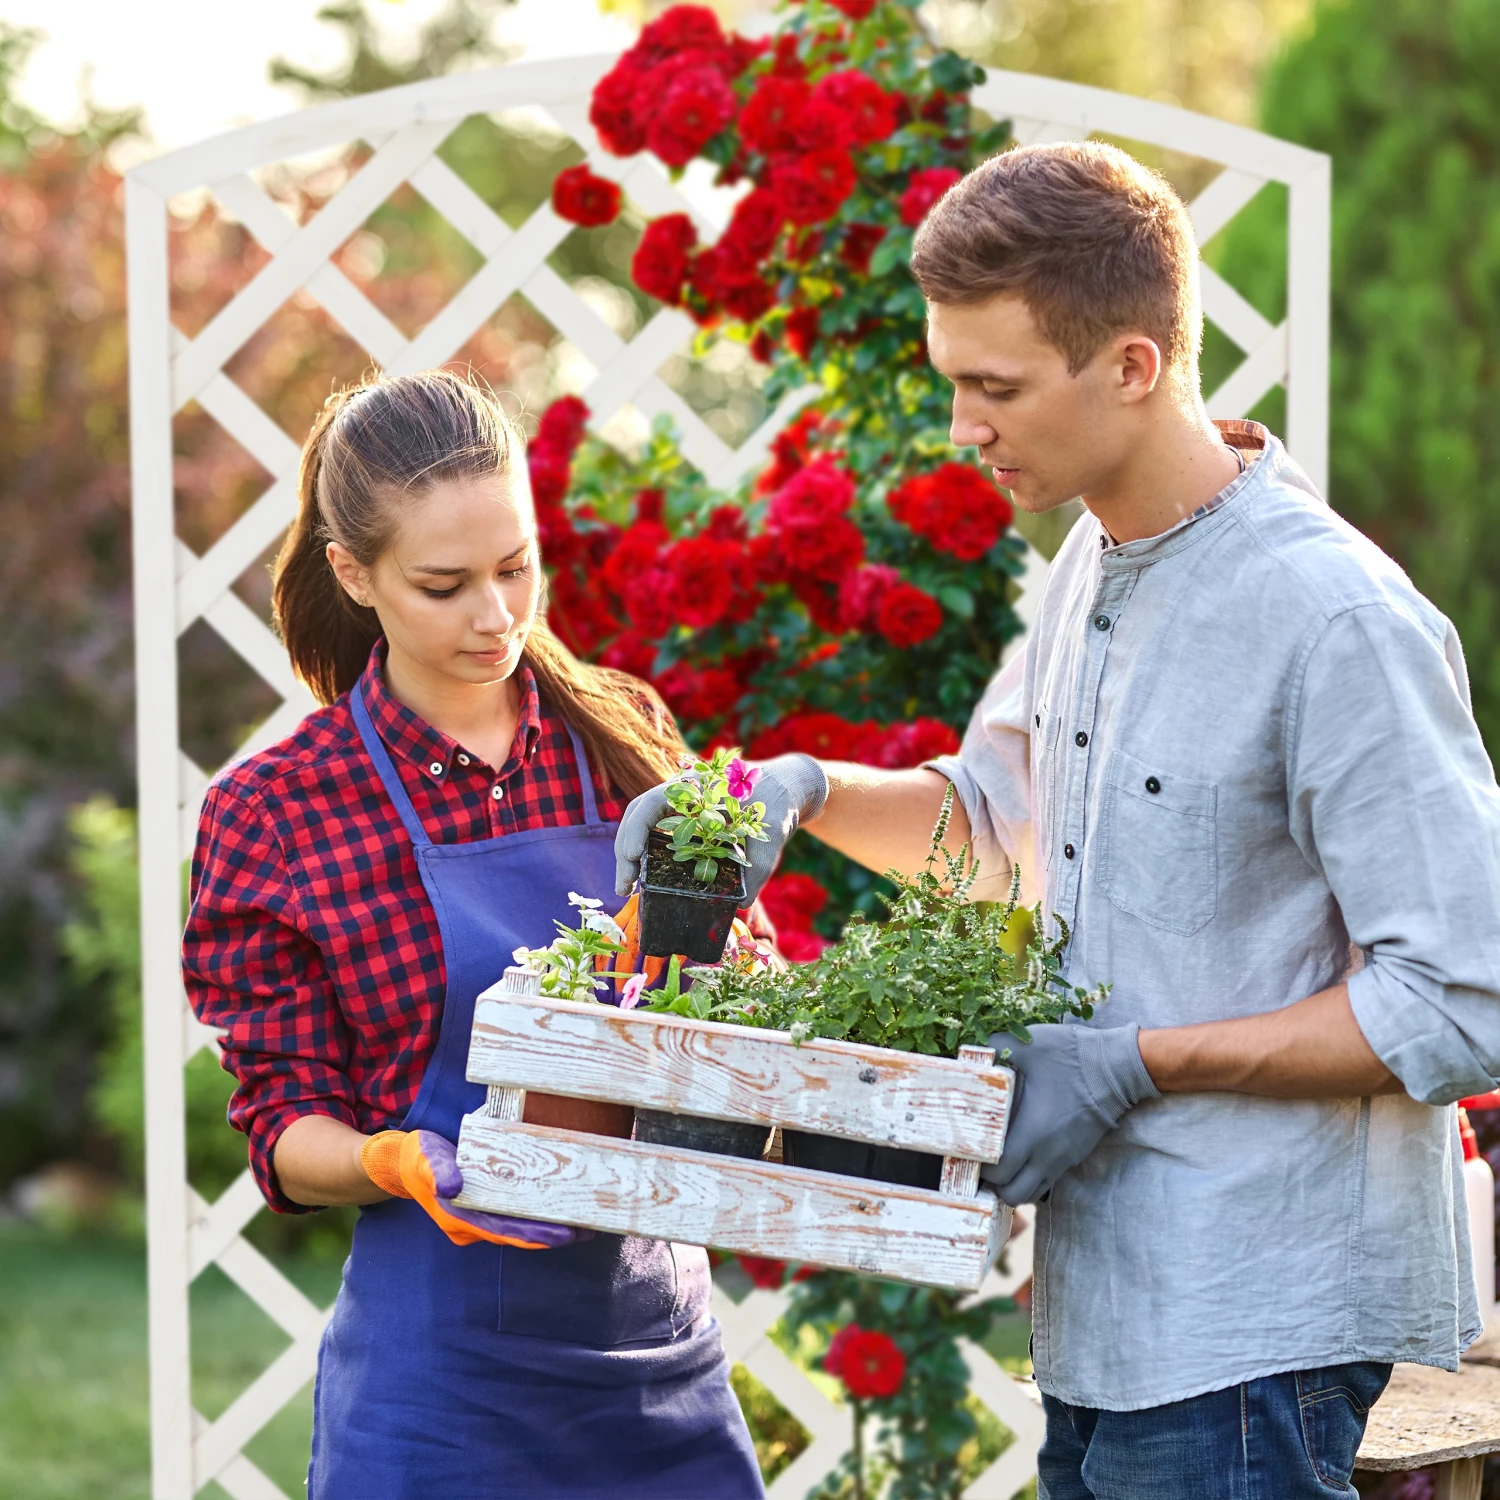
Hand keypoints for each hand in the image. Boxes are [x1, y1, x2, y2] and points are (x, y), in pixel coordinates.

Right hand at [360, 1129, 585, 1248]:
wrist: (402, 1163)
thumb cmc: (417, 1159)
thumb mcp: (425, 1160)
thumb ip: (439, 1172)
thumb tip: (451, 1187)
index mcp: (461, 1219)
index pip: (506, 1232)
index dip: (536, 1235)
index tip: (565, 1234)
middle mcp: (472, 1226)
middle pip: (518, 1235)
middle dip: (551, 1235)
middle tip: (588, 1230)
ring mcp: (478, 1220)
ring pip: (519, 1229)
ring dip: (548, 1229)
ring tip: (583, 1225)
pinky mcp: (483, 1208)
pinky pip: (514, 1217)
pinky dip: (537, 1217)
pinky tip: (559, 1208)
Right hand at [613, 753, 828, 901]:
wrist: (784, 787)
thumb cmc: (778, 803)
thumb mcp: (772, 833)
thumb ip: (760, 866)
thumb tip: (742, 904)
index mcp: (697, 786)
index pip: (652, 802)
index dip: (636, 828)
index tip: (634, 856)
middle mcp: (682, 792)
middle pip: (638, 816)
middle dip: (626, 850)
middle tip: (624, 887)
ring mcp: (681, 804)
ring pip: (643, 824)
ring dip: (630, 854)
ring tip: (627, 888)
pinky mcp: (686, 819)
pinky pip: (656, 832)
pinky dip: (646, 854)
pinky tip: (644, 878)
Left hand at [981, 1023, 1159, 1206]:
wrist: (1118, 1067)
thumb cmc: (1072, 1056)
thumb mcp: (1030, 1044)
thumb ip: (996, 1047)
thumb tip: (972, 1053)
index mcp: (1033, 1133)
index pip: (1000, 1173)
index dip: (981, 1168)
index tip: (970, 1152)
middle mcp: (1048, 1154)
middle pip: (1013, 1194)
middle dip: (993, 1184)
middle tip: (981, 1162)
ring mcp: (1064, 1158)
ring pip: (1032, 1193)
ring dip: (1013, 1185)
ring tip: (999, 1163)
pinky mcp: (1075, 1155)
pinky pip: (1047, 1180)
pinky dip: (1030, 1177)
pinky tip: (1021, 1156)